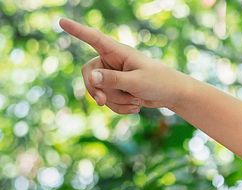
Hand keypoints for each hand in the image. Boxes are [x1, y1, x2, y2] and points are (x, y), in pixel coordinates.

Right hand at [60, 18, 184, 112]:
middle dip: (95, 90)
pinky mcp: (118, 89)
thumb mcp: (136, 82)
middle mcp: (112, 62)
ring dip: (116, 102)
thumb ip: (113, 80)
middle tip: (102, 102)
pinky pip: (109, 102)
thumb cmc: (159, 82)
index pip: (93, 39)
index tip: (61, 21)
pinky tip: (136, 106)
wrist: (173, 95)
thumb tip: (91, 77)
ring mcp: (114, 76)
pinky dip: (121, 108)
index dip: (77, 31)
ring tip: (136, 100)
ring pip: (100, 92)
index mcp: (117, 52)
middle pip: (88, 74)